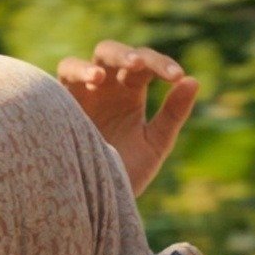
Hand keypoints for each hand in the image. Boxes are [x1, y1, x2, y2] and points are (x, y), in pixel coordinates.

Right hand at [56, 41, 199, 195]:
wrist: (95, 200)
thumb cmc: (125, 172)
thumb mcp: (154, 144)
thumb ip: (173, 114)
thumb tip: (194, 81)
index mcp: (130, 93)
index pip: (146, 66)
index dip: (161, 65)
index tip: (178, 77)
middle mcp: (105, 87)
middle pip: (116, 53)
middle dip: (131, 56)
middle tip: (142, 66)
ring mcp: (81, 92)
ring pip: (89, 59)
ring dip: (103, 60)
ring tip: (112, 74)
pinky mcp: (60, 102)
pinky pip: (64, 75)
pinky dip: (79, 71)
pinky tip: (95, 80)